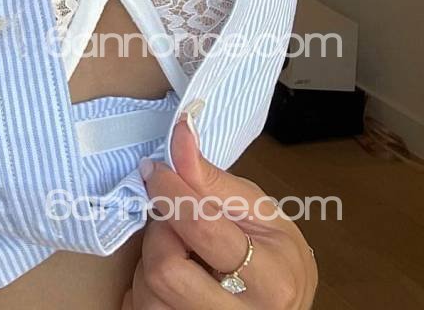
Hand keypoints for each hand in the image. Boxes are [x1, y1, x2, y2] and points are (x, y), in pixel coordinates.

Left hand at [121, 113, 317, 307]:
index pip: (203, 229)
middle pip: (167, 270)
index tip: (155, 170)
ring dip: (150, 262)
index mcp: (271, 278)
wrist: (283, 305)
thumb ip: (212, 178)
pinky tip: (169, 277)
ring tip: (176, 251)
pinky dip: (143, 288)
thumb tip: (180, 134)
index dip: (170, 192)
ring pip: (149, 295)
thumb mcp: (257, 210)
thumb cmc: (272, 253)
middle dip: (159, 234)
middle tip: (171, 221)